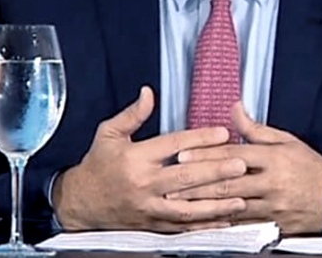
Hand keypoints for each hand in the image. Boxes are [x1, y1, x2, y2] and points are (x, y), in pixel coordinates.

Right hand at [52, 86, 248, 231]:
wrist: (80, 203)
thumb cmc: (97, 167)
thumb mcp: (108, 134)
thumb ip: (132, 115)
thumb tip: (148, 94)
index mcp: (135, 158)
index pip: (172, 145)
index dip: (198, 138)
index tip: (222, 133)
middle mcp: (144, 184)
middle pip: (184, 178)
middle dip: (215, 171)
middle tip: (240, 164)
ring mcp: (149, 208)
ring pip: (187, 208)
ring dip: (216, 204)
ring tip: (241, 198)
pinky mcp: (152, 225)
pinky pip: (182, 227)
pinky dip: (205, 225)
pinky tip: (224, 221)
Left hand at [169, 102, 321, 234]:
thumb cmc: (312, 169)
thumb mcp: (288, 141)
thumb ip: (256, 129)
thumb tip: (235, 110)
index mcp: (274, 158)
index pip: (234, 153)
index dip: (206, 153)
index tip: (183, 153)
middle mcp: (272, 182)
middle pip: (228, 181)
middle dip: (197, 181)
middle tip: (172, 181)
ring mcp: (272, 205)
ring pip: (232, 204)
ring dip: (204, 203)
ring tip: (180, 201)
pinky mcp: (273, 223)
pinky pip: (243, 223)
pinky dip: (223, 221)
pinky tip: (205, 220)